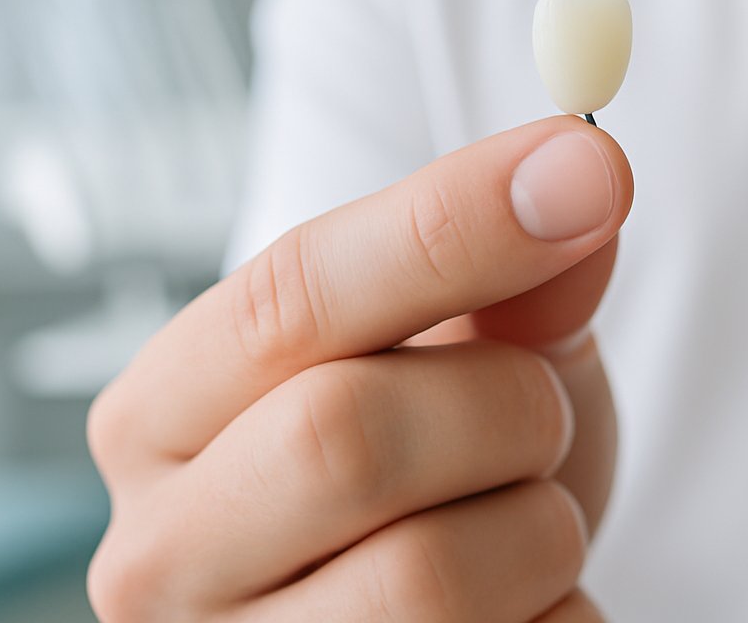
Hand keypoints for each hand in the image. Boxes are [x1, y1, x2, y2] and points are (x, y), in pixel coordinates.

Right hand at [86, 118, 632, 621]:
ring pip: (429, 577)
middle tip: (542, 412)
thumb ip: (512, 275)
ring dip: (538, 525)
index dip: (451, 223)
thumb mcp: (470, 355)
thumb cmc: (446, 464)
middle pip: (344, 439)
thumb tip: (578, 177)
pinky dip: (560, 611)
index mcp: (164, 413)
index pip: (290, 297)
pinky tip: (522, 604)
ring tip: (521, 519)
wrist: (455, 613)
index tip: (587, 168)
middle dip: (502, 407)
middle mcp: (160, 552)